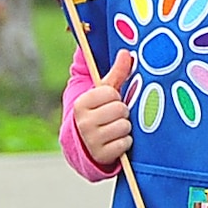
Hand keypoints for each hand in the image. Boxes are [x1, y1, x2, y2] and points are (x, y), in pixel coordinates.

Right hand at [73, 48, 135, 167]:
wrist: (85, 144)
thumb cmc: (98, 112)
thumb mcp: (103, 93)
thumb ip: (116, 73)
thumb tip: (125, 52)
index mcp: (82, 103)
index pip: (111, 93)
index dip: (115, 97)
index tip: (109, 102)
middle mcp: (83, 121)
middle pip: (120, 109)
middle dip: (122, 113)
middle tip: (113, 117)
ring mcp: (92, 140)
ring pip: (125, 126)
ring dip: (125, 128)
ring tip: (115, 128)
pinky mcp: (101, 155)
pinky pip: (126, 144)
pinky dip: (125, 143)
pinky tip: (115, 141)